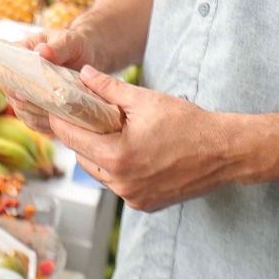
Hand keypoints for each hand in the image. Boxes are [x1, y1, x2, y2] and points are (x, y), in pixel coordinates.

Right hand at [9, 28, 95, 133]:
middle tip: (54, 106)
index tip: (26, 95)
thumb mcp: (68, 41)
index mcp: (16, 56)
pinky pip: (34, 122)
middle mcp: (15, 78)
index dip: (12, 87)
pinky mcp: (34, 110)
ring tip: (61, 112)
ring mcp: (23, 96)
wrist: (84, 57)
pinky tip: (61, 121)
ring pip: (24, 112)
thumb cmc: (73, 45)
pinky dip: (46, 125)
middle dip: (32, 104)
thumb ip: (57, 47)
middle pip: (14, 98)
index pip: (4, 75)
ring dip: (41, 115)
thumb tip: (42, 52)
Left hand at [47, 66, 234, 211]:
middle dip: (80, 137)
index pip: (72, 138)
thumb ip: (108, 88)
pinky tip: (129, 152)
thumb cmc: (188, 124)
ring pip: (100, 173)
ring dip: (98, 154)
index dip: (60, 121)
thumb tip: (84, 74)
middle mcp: (121, 183)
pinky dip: (117, 169)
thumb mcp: (145, 100)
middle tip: (83, 117)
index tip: (54, 108)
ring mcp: (133, 198)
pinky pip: (118, 185)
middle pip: (83, 158)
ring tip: (108, 133)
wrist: (224, 152)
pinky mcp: (145, 205)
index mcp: (117, 157)